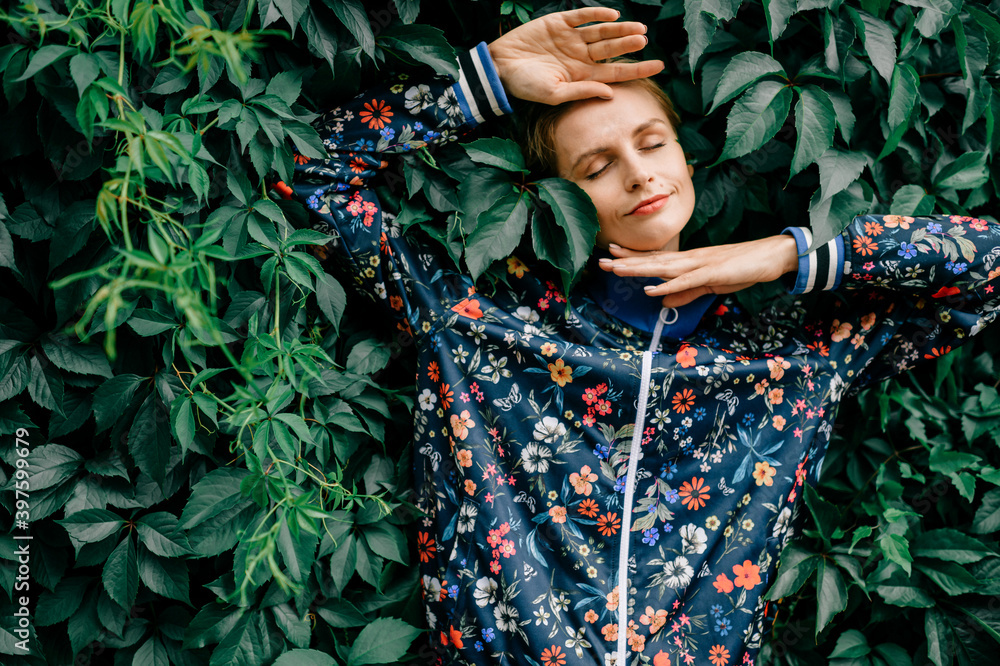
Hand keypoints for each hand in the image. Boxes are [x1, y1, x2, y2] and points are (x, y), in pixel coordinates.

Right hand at [488, 7, 664, 104]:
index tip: (658, 67)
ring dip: (620, 30)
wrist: (499, 67)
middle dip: (629, 45)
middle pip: (611, 50)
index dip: (637, 69)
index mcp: (581, 76)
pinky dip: (598, 15)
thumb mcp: (554, 94)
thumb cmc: (525, 86)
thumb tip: (610, 93)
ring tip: (638, 29)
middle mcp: (580, 57)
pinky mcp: (559, 23)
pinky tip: (613, 16)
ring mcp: (571, 39)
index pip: (616, 73)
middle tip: (645, 41)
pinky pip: (582, 17)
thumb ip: (582, 92)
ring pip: (602, 33)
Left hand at [597, 235, 799, 306]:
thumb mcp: (708, 284)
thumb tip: (661, 301)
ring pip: (663, 268)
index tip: (611, 255)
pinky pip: (687, 281)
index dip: (633, 258)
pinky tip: (652, 289)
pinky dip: (669, 285)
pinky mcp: (712, 273)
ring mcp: (699, 264)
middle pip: (652, 261)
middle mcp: (689, 259)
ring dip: (639, 269)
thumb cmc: (740, 268)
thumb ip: (684, 293)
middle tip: (601, 261)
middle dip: (626, 261)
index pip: (655, 259)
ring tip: (617, 269)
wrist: (769, 256)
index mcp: (688, 261)